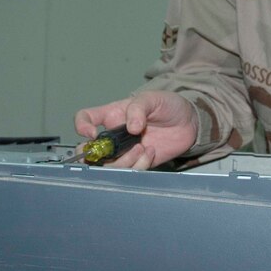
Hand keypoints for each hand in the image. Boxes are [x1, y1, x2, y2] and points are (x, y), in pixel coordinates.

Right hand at [74, 90, 197, 169]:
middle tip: (111, 153)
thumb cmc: (167, 104)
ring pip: (109, 166)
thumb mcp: (152, 98)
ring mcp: (125, 151)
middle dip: (93, 156)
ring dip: (123, 161)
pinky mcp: (138, 163)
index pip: (84, 118)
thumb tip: (131, 127)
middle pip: (89, 151)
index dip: (81, 127)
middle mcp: (114, 135)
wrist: (189, 121)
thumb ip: (139, 108)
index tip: (92, 134)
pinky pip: (130, 171)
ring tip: (142, 148)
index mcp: (112, 115)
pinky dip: (139, 165)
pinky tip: (151, 152)